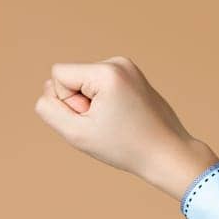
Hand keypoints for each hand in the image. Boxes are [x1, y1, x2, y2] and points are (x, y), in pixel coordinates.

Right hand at [34, 56, 218, 200]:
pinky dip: (106, 103)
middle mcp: (119, 63)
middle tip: (109, 124)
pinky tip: (125, 118)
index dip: (68, 103)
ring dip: (93, 105)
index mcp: (106, 71)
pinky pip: (100, 87)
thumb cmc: (125, 148)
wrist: (170, 156)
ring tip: (118, 122)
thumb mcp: (76, 133)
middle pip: (72, 78)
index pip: (58, 76)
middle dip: (81, 103)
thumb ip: (48, 108)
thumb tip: (50, 88)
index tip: (96, 120)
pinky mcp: (134, 77)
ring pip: (85, 83)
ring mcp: (129, 68)